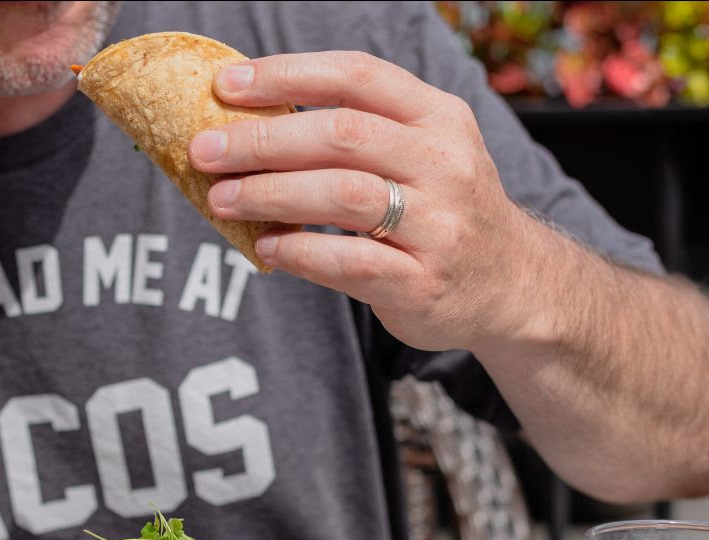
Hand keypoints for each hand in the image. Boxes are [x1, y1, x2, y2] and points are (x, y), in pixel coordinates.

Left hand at [189, 51, 536, 352]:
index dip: (287, 75)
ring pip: (343, 195)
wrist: (513, 285)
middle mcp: (444, 164)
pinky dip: (299, 252)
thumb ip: (355, 133)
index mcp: (437, 117)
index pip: (356, 76)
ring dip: (270, 194)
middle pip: (341, 134)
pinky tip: (267, 247)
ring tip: (221, 199)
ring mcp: (439, 226)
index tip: (226, 86)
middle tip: (205, 150)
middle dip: (262, 140)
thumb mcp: (422, 153)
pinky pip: (350, 262)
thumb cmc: (441, 209)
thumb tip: (249, 121)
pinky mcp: (423, 282)